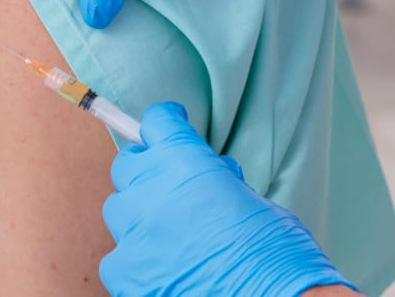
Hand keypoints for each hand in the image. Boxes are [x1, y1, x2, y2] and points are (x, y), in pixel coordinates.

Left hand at [100, 103, 355, 296]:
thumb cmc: (280, 256)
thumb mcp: (254, 200)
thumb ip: (218, 181)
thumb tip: (211, 178)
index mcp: (185, 160)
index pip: (158, 122)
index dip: (167, 123)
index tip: (173, 126)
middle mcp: (152, 188)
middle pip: (128, 165)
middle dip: (146, 171)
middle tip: (168, 185)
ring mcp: (135, 232)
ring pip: (118, 210)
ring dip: (138, 216)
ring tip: (167, 234)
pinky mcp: (127, 274)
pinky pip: (116, 259)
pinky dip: (134, 262)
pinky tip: (160, 269)